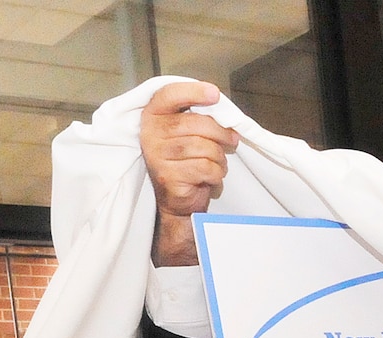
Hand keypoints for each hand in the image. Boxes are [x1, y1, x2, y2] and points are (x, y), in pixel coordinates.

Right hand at [142, 80, 240, 266]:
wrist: (178, 201)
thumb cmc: (186, 162)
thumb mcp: (188, 134)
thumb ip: (198, 118)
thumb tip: (226, 114)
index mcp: (153, 116)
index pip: (170, 95)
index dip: (193, 92)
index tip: (214, 94)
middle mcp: (150, 133)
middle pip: (195, 123)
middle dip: (221, 132)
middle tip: (232, 140)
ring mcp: (157, 155)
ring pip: (204, 147)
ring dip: (219, 157)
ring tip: (217, 163)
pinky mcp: (167, 176)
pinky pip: (205, 167)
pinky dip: (216, 173)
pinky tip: (211, 177)